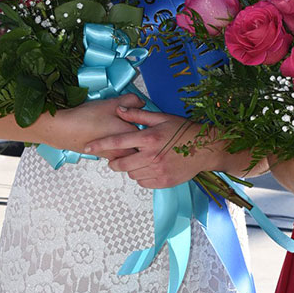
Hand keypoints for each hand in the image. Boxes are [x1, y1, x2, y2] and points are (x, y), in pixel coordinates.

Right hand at [51, 93, 144, 158]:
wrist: (62, 130)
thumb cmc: (86, 118)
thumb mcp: (111, 104)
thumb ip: (130, 101)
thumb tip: (141, 103)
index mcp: (128, 136)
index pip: (147, 136)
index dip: (150, 128)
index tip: (151, 122)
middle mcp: (123, 150)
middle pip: (141, 149)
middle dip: (144, 142)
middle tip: (145, 132)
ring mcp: (113, 155)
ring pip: (130, 153)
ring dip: (132, 146)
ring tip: (129, 134)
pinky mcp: (104, 156)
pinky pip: (119, 155)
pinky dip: (121, 148)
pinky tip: (114, 136)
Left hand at [85, 107, 204, 187]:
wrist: (206, 149)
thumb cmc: (185, 131)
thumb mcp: (162, 118)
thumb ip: (139, 116)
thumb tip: (119, 110)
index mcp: (149, 138)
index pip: (117, 142)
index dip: (100, 144)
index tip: (87, 147)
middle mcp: (151, 156)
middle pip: (121, 164)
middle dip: (114, 162)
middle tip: (115, 158)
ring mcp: (157, 171)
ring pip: (132, 174)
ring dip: (130, 168)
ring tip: (139, 160)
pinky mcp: (163, 182)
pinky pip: (143, 182)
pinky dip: (142, 176)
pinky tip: (148, 167)